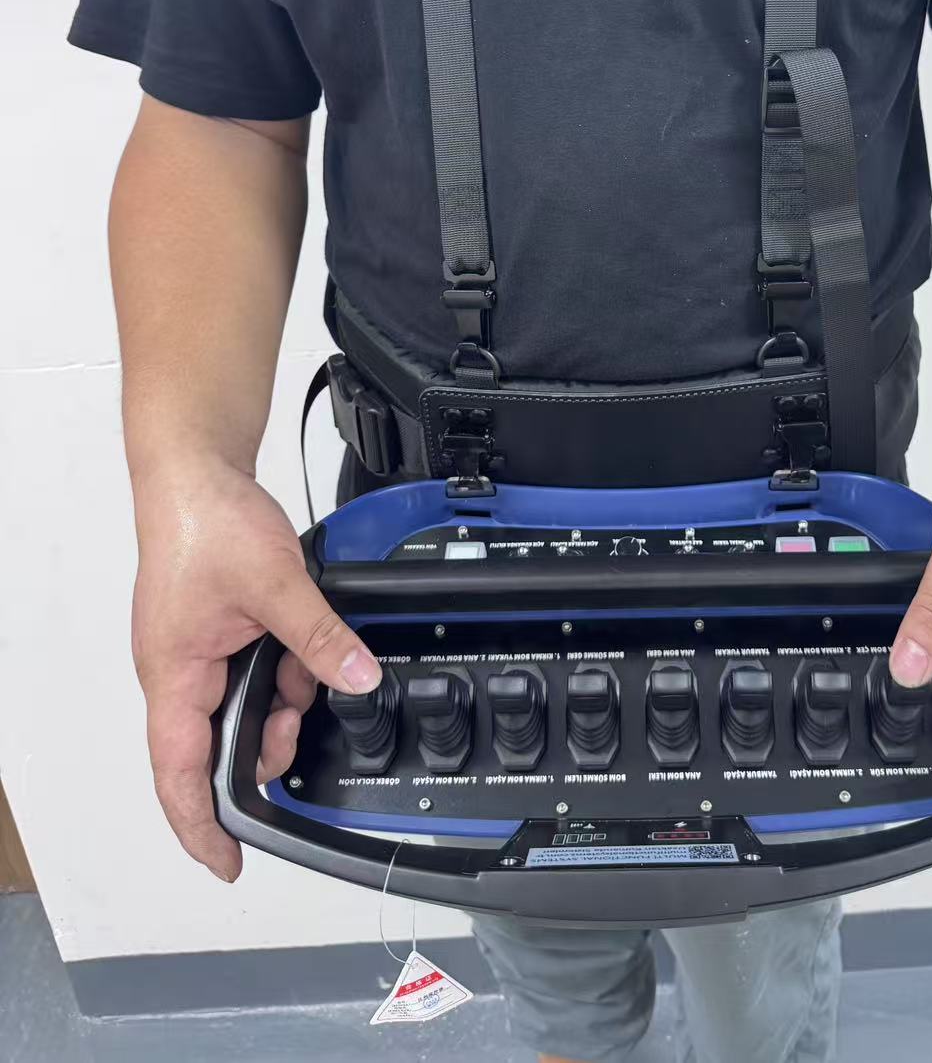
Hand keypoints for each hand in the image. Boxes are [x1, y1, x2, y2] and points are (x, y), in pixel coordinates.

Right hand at [131, 459, 381, 881]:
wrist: (197, 470)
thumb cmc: (205, 523)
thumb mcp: (277, 586)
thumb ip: (319, 639)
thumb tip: (358, 680)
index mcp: (173, 675)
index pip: (178, 774)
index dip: (200, 827)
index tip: (227, 862)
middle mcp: (181, 671)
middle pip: (220, 744)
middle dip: (267, 745)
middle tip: (300, 732)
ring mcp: (200, 651)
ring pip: (246, 705)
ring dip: (283, 698)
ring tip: (308, 671)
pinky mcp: (221, 629)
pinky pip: (256, 669)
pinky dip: (286, 665)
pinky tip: (304, 643)